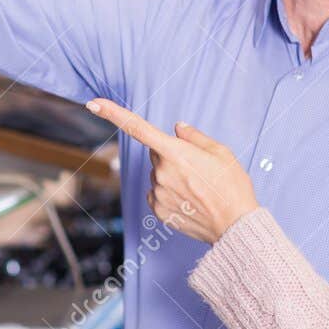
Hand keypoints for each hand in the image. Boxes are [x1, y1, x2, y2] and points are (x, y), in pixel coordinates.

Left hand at [87, 99, 258, 243]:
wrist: (235, 226)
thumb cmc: (232, 187)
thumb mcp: (221, 153)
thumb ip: (194, 137)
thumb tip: (177, 128)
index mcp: (175, 153)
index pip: (138, 128)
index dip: (113, 113)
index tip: (94, 102)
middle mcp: (161, 172)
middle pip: (156, 154)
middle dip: (171, 156)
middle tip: (197, 169)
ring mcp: (157, 193)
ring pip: (157, 175)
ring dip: (172, 176)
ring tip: (198, 188)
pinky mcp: (158, 210)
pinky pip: (156, 193)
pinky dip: (169, 193)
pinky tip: (189, 200)